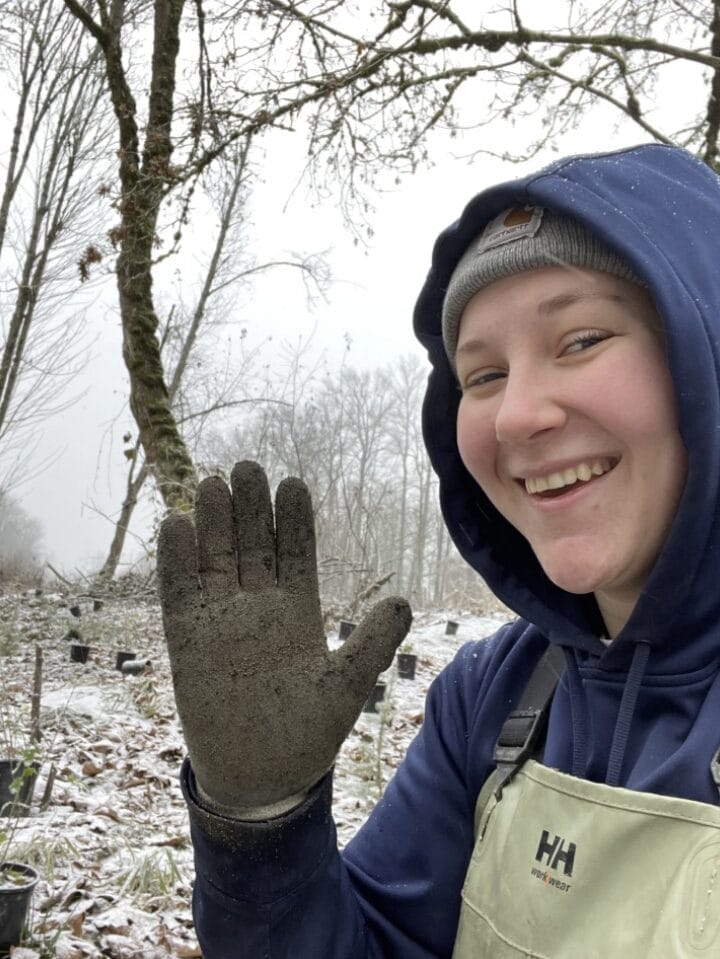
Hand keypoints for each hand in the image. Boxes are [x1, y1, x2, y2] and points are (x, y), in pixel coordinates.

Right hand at [157, 461, 411, 809]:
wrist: (261, 777)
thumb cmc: (307, 733)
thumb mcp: (346, 687)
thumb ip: (372, 644)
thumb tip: (403, 603)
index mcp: (296, 611)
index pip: (294, 554)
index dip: (293, 520)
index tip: (293, 483)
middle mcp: (257, 607)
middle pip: (251, 546)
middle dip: (251, 508)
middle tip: (249, 467)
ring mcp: (220, 620)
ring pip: (214, 559)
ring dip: (213, 523)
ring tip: (214, 482)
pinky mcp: (187, 640)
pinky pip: (179, 593)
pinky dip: (176, 562)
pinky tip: (177, 525)